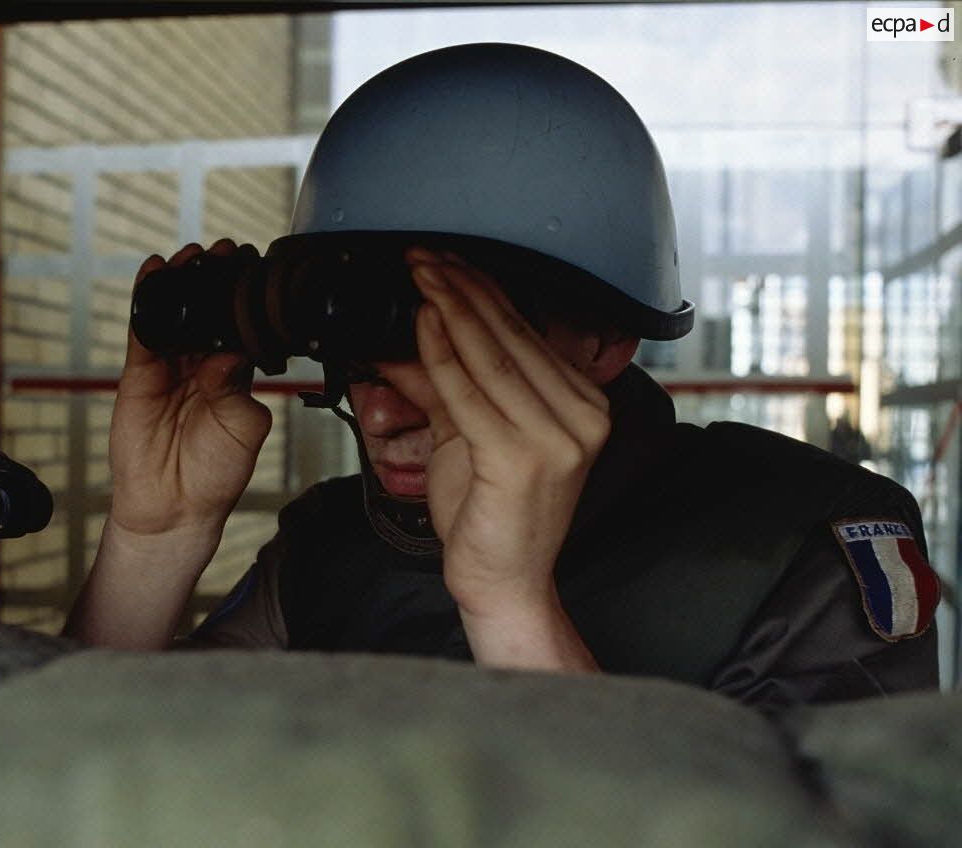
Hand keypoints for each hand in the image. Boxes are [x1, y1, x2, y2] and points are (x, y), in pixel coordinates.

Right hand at [107, 239, 272, 539]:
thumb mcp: (241, 430)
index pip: (242, 327)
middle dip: (214, 281)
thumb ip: (236, 391)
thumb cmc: (215, 474)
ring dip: (181, 283)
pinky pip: (143, 332)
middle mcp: (204, 365)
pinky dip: (147, 302)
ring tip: (190, 255)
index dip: (245, 300)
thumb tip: (227, 355)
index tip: (253, 271)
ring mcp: (171, 367)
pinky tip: (152, 273)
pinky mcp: (140, 373)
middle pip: (208, 313)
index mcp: (236, 376)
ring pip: (176, 316)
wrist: (173, 507)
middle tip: (223, 252)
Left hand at [384, 247, 609, 668]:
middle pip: (511, 338)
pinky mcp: (523, 458)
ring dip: (450, 310)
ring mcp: (558, 438)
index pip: (528, 334)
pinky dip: (442, 356)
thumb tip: (407, 340)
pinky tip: (422, 324)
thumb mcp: (467, 436)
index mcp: (581, 405)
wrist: (504, 584)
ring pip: (492, 358)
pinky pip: (471, 394)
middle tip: (423, 254)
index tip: (446, 260)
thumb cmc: (492, 516)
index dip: (483, 291)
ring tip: (419, 274)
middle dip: (462, 289)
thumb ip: (446, 386)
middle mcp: (582, 417)